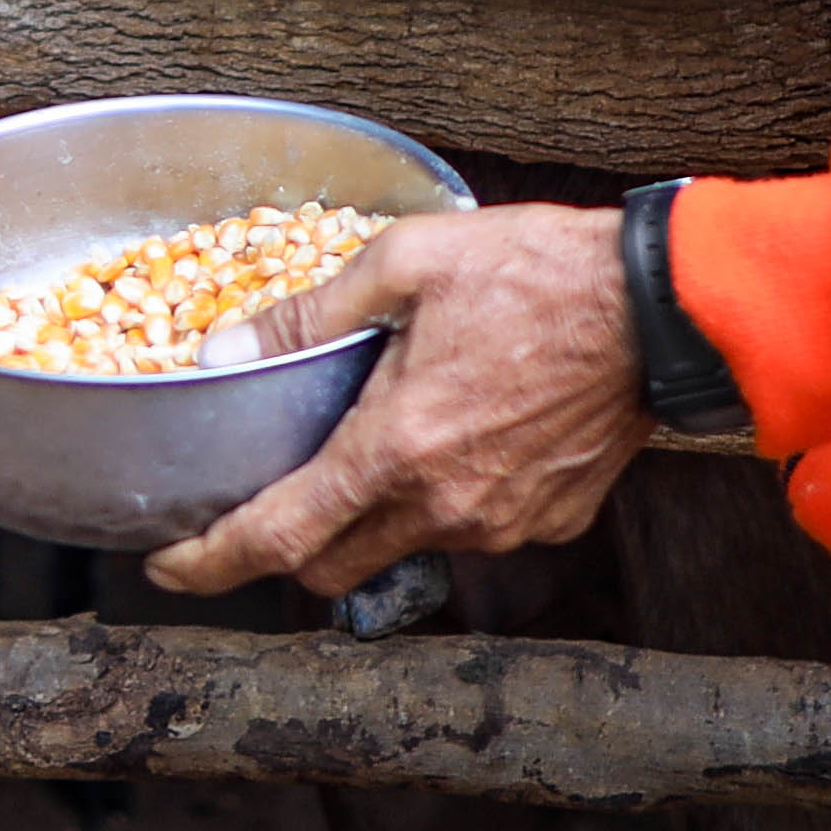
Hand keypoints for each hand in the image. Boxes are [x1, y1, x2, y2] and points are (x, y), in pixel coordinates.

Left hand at [144, 200, 651, 599]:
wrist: (661, 309)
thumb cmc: (538, 273)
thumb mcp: (406, 263)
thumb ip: (309, 317)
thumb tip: (228, 350)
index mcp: (399, 449)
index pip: (281, 537)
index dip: (211, 563)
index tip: (169, 566)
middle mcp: (447, 507)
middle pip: (330, 568)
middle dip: (283, 548)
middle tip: (259, 503)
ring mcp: (502, 525)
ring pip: (402, 550)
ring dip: (371, 515)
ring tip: (379, 438)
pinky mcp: (549, 523)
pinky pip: (470, 531)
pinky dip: (442, 501)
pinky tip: (455, 437)